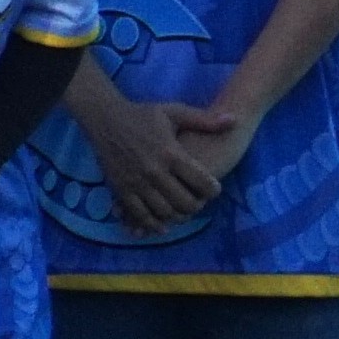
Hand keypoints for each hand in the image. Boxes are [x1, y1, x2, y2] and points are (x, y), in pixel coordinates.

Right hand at [67, 77, 223, 234]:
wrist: (104, 118)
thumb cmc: (142, 115)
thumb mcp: (174, 112)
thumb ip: (204, 120)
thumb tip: (234, 120)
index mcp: (171, 153)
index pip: (201, 181)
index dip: (213, 190)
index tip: (214, 189)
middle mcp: (155, 171)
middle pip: (184, 202)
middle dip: (197, 206)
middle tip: (199, 202)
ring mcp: (137, 183)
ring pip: (164, 212)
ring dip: (178, 216)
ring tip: (182, 211)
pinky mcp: (122, 190)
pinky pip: (140, 215)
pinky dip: (154, 225)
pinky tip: (163, 225)